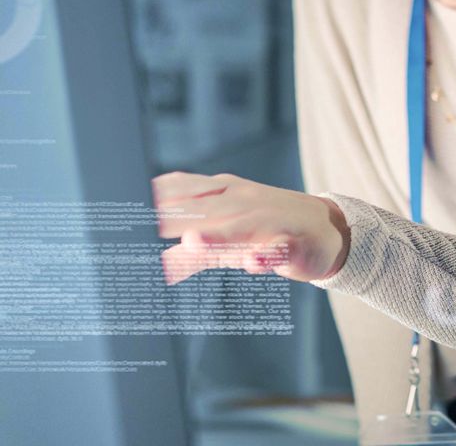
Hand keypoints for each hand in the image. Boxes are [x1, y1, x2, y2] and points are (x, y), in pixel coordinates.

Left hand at [152, 171, 349, 284]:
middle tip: (144, 227)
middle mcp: (245, 201)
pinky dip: (267, 254)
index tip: (123, 207)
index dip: (157, 199)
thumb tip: (158, 267)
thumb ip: (195, 252)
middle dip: (177, 217)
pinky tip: (253, 262)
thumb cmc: (271, 230)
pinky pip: (280, 248)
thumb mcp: (231, 238)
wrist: (329, 229)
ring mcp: (271, 220)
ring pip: (242, 226)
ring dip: (219, 234)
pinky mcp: (294, 243)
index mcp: (225, 192)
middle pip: (207, 209)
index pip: (185, 190)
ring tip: (192, 242)